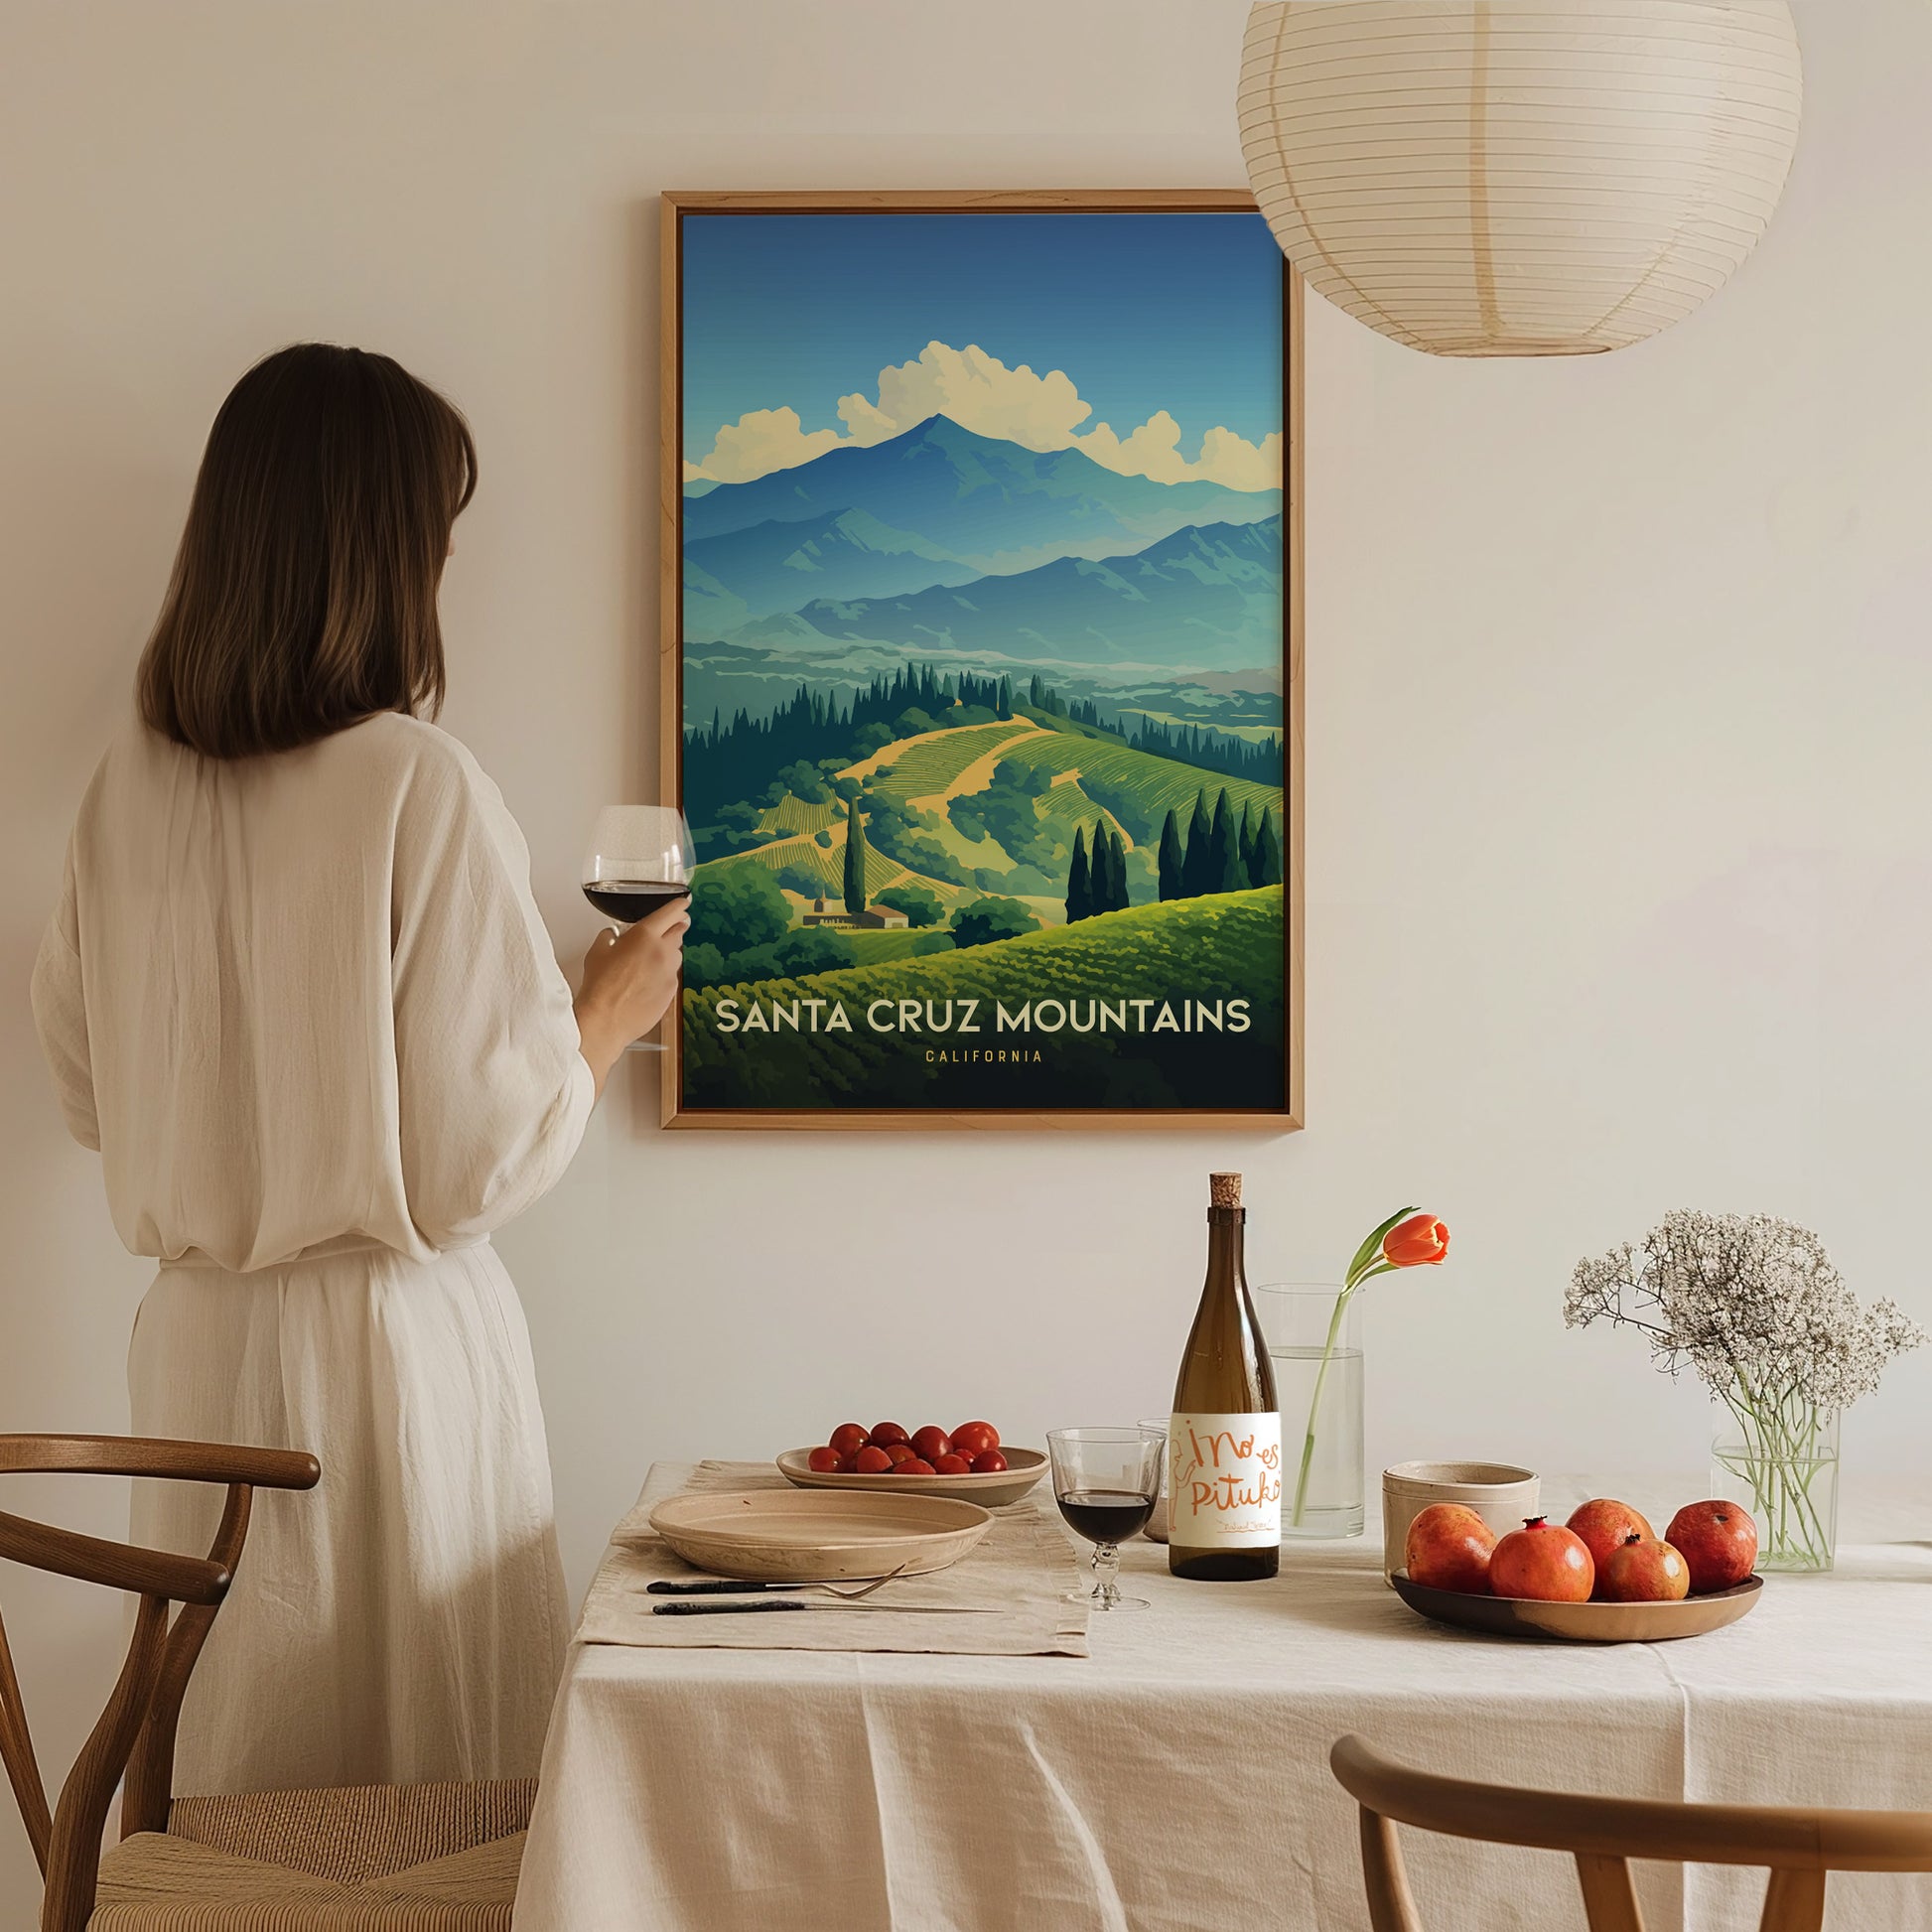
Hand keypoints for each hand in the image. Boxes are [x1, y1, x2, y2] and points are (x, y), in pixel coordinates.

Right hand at [574, 895, 689, 1094]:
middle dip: (675, 927)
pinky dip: (664, 974)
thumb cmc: (600, 986)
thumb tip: (612, 935)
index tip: (683, 903)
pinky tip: (647, 982)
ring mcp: (670, 973)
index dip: (679, 905)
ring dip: (668, 953)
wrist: (606, 1019)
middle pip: (679, 931)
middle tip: (669, 928)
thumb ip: (609, 937)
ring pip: (676, 955)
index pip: (671, 912)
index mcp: (645, 935)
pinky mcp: (672, 992)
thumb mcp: (597, 952)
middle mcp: (663, 951)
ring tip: (650, 961)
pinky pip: (672, 976)